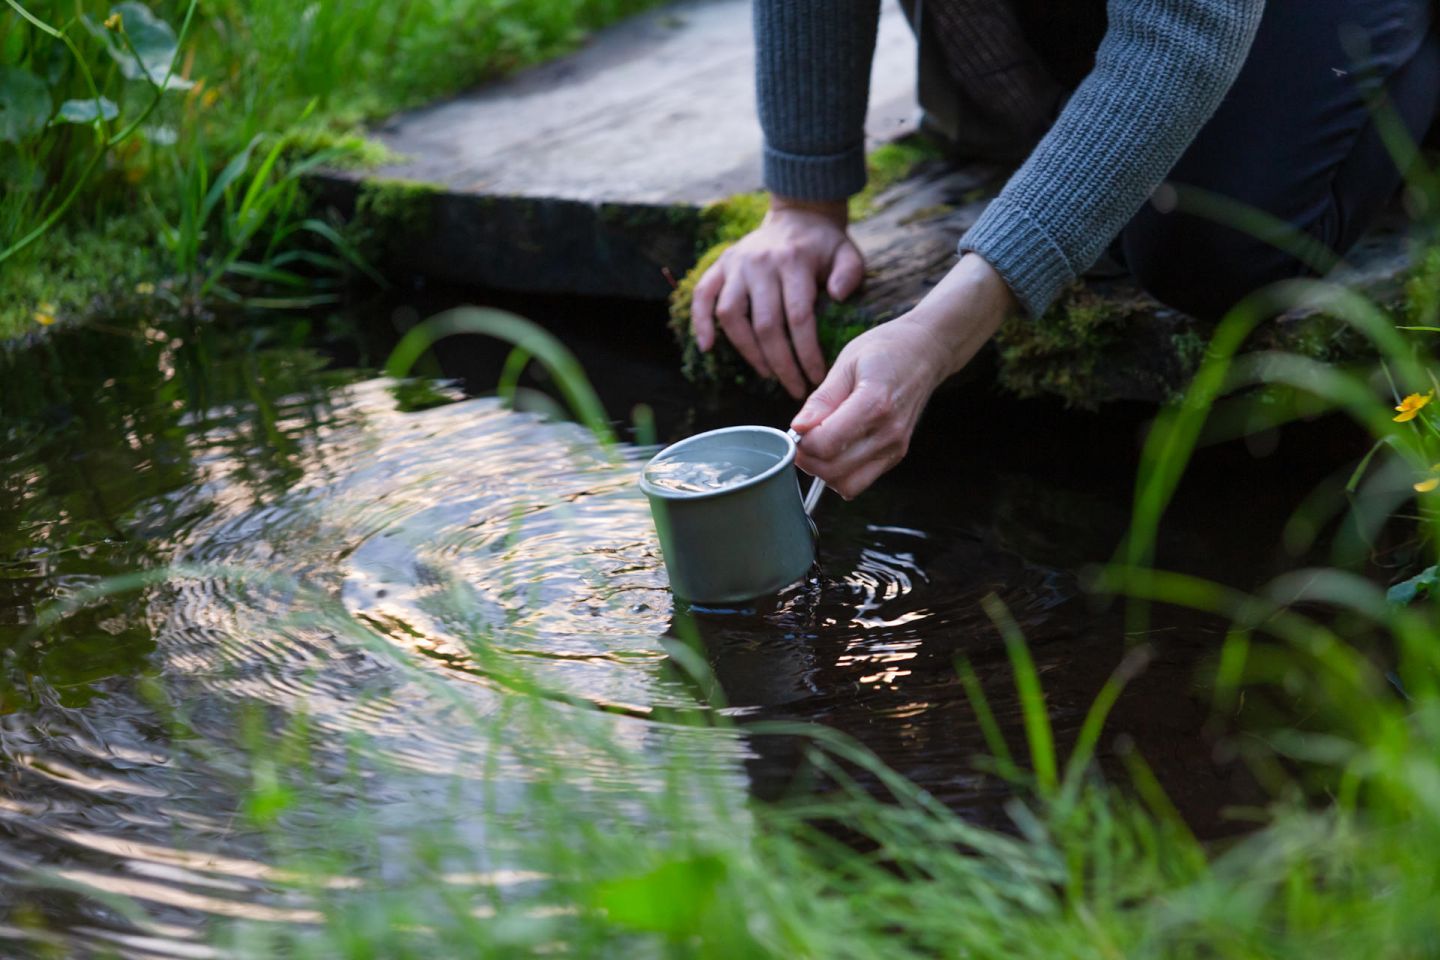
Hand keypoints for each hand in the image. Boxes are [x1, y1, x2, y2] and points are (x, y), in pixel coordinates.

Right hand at [691, 196, 864, 398]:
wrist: (797, 216)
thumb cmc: (824, 245)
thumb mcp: (847, 252)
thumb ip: (850, 272)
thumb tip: (839, 296)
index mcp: (793, 261)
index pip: (798, 316)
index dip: (806, 353)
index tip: (816, 378)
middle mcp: (760, 263)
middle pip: (765, 324)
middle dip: (781, 363)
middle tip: (794, 388)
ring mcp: (736, 264)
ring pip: (731, 315)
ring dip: (748, 351)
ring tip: (767, 373)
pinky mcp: (719, 266)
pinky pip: (701, 296)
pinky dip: (700, 322)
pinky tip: (708, 348)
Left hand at [791, 254, 1015, 498]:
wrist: (925, 352)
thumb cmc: (886, 351)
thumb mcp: (846, 363)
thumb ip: (822, 400)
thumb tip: (798, 427)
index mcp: (875, 403)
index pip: (826, 444)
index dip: (802, 441)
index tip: (798, 428)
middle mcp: (889, 432)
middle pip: (833, 470)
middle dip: (808, 459)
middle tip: (802, 439)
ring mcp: (895, 447)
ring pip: (846, 485)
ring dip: (823, 471)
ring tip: (819, 445)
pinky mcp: (896, 456)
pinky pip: (860, 481)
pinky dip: (840, 474)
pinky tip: (836, 450)